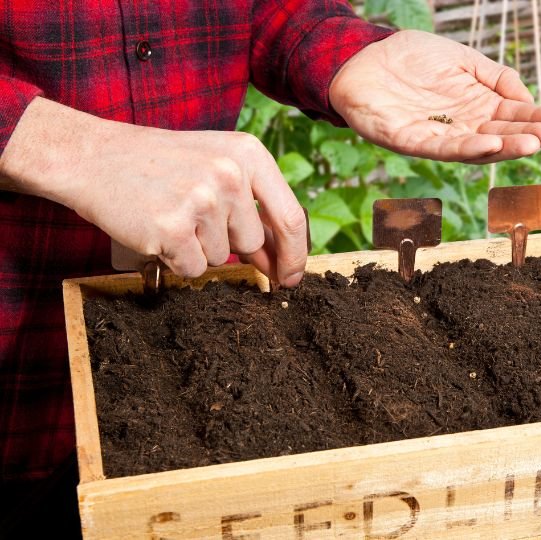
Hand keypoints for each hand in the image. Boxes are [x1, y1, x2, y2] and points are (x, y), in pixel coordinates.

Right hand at [0, 98, 307, 286]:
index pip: (291, 217)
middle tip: (192, 218)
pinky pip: (192, 268)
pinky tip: (157, 229)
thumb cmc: (160, 165)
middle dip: (228, 244)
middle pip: (252, 242)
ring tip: (171, 214)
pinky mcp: (173, 227)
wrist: (93, 157)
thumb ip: (253, 207)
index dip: (295, 254)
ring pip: (221, 257)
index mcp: (249, 155)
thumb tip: (280, 261)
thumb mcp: (217, 167)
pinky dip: (175, 259)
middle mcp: (230, 175)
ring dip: (197, 248)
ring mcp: (202, 201)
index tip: (293, 276)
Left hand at [330, 30, 540, 164]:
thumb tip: (526, 98)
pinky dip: (466, 148)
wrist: (362, 57)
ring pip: (476, 147)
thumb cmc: (411, 57)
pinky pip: (442, 148)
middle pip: (500, 136)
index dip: (535, 120)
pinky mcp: (411, 141)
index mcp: (475, 106)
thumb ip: (495, 77)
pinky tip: (489, 143)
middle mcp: (460, 126)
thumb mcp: (463, 60)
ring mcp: (437, 136)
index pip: (511, 117)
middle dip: (527, 136)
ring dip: (504, 148)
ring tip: (531, 144)